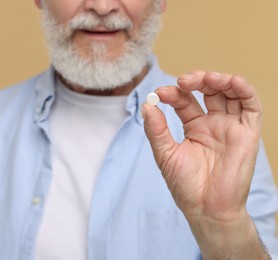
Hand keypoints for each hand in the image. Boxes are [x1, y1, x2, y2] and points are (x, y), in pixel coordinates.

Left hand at [142, 71, 267, 257]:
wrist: (206, 209)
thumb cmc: (186, 185)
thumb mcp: (165, 154)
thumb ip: (156, 130)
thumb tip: (147, 105)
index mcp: (194, 127)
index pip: (184, 100)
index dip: (173, 93)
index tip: (159, 94)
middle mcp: (213, 123)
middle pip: (208, 91)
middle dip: (196, 81)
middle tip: (183, 81)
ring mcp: (230, 127)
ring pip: (230, 93)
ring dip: (219, 80)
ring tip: (205, 79)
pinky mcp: (247, 133)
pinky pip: (251, 107)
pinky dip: (244, 90)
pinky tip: (231, 82)